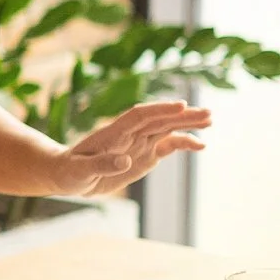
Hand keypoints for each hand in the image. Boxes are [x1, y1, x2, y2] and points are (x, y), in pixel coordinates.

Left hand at [47, 100, 211, 195]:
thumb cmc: (70, 171)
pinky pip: (167, 145)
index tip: (181, 106)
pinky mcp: (145, 154)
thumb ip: (101, 165)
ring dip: (187, 123)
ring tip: (210, 120)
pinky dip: (184, 143)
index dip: (160, 109)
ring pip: (167, 128)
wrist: (69, 174)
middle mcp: (129, 134)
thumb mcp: (80, 171)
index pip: (139, 116)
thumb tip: (124, 161)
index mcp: (113, 133)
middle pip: (159, 119)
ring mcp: (139, 143)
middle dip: (182, 115)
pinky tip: (201, 146)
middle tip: (207, 113)